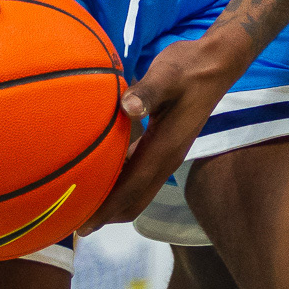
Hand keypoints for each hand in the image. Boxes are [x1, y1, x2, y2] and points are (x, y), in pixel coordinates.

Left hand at [78, 34, 238, 233]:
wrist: (216, 62)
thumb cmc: (189, 67)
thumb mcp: (166, 74)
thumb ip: (147, 92)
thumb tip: (128, 107)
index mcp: (165, 148)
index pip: (132, 189)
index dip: (107, 209)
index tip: (82, 225)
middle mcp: (167, 158)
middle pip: (134, 200)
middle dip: (107, 214)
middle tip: (73, 218)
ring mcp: (167, 153)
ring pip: (137, 189)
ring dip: (112, 199)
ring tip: (82, 199)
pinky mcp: (165, 144)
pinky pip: (139, 173)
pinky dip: (120, 180)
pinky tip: (102, 169)